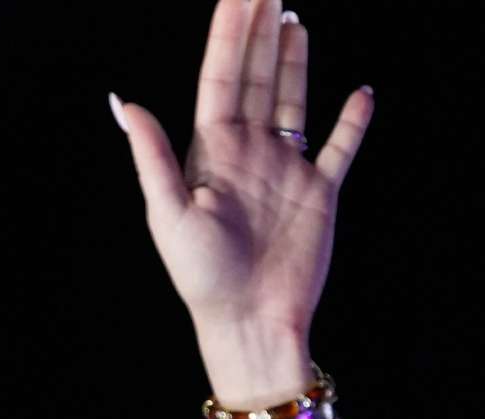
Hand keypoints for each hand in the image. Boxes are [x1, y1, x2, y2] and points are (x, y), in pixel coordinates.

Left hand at [110, 0, 373, 338]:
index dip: (230, 31)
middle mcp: (248, 151)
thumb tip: (125, 103)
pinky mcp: (320, 193)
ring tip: (294, 19)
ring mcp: (285, 169)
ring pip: (291, 100)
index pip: (222, 76)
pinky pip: (339, 147)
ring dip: (293, 61)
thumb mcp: (167, 213)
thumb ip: (151, 155)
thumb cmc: (201, 277)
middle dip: (261, 30)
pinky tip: (360, 92)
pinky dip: (351, 121)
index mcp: (212, 151)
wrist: (249, 323)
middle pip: (256, 76)